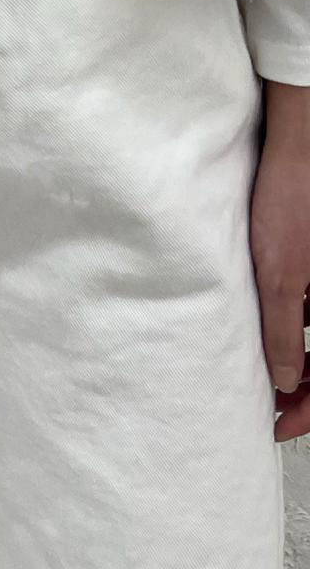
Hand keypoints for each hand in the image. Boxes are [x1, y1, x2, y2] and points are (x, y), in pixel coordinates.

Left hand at [252, 80, 309, 440]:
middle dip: (305, 391)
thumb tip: (285, 382)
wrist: (301, 143)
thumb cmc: (295, 201)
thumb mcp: (283, 275)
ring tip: (262, 374)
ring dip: (300, 362)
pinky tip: (269, 331)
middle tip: (267, 406)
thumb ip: (287, 333)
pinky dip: (300, 330)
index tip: (275, 424)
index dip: (307, 412)